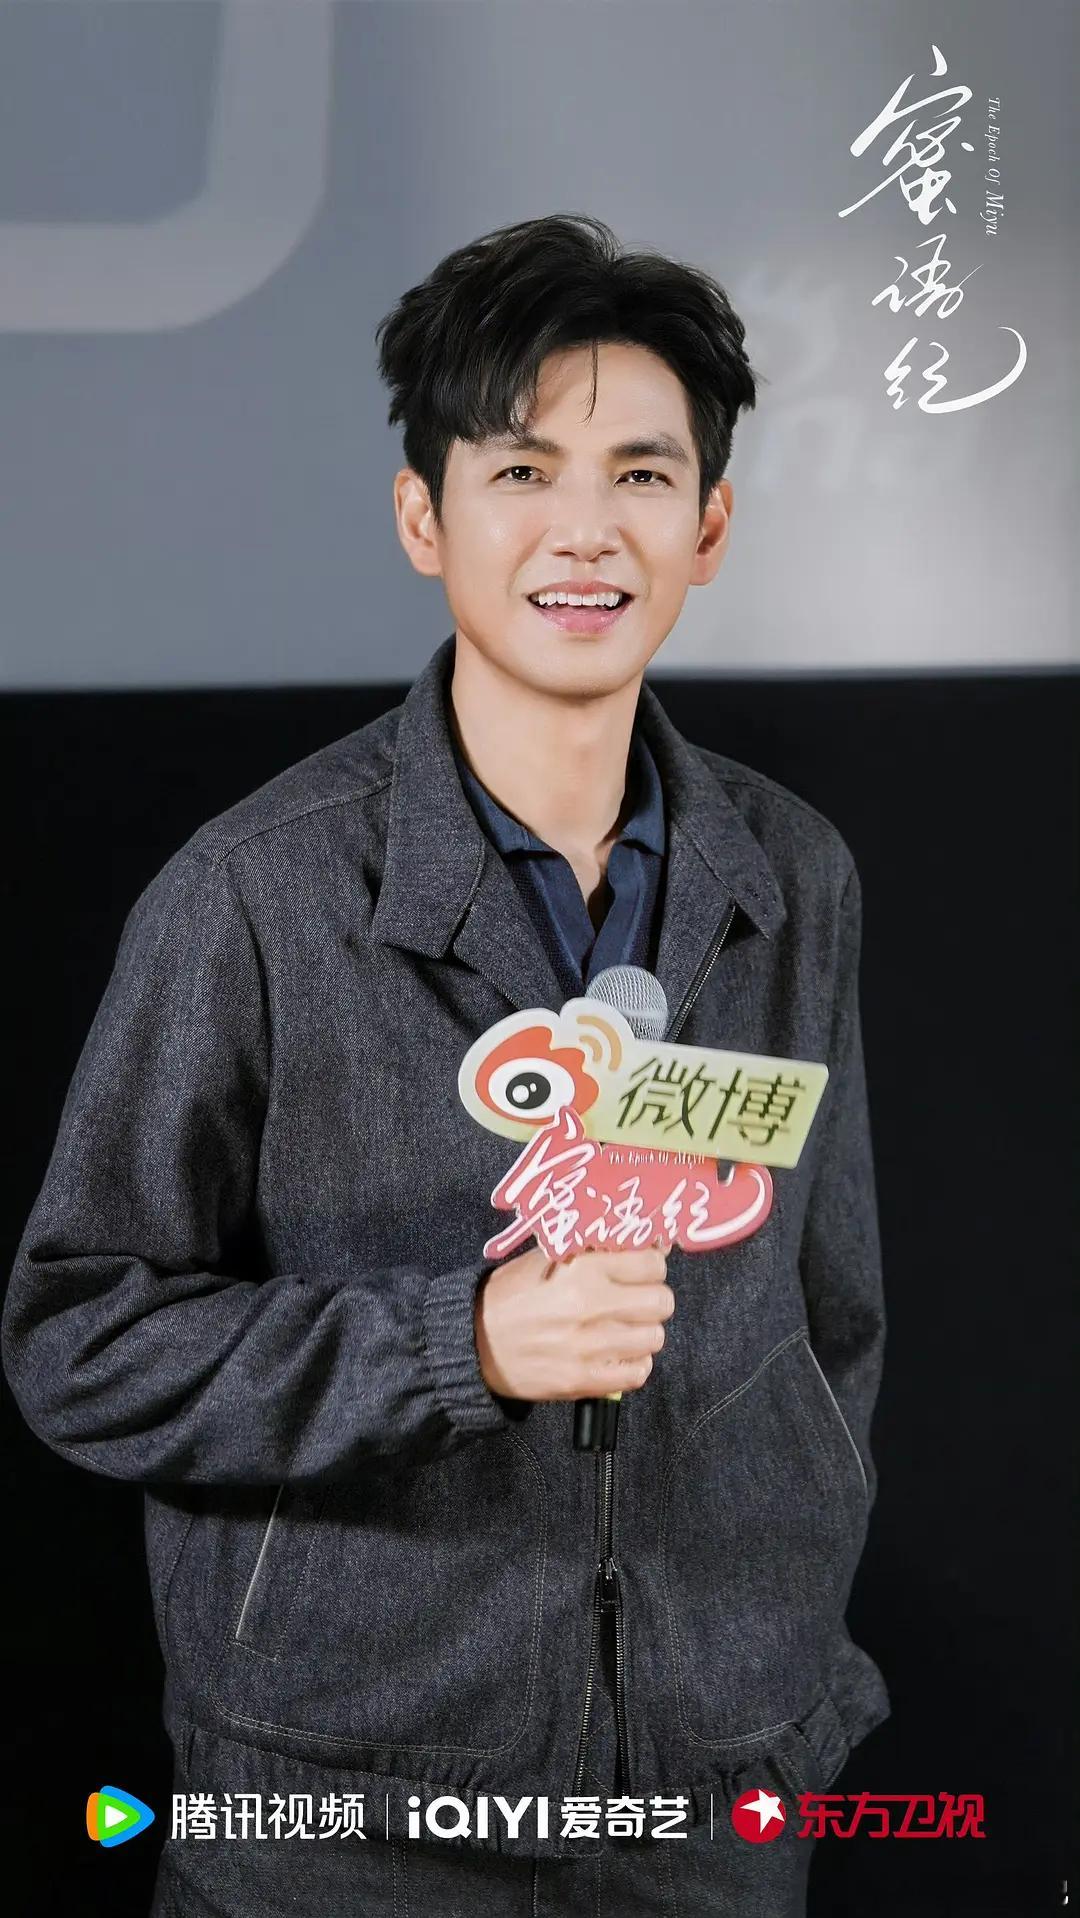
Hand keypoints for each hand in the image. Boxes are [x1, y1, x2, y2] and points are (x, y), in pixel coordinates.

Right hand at [474, 1245, 673, 1402]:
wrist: (472, 1343)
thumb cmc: (510, 1295)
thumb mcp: (546, 1258)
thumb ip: (594, 1250)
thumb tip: (645, 1242)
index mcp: (582, 1270)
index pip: (652, 1264)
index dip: (651, 1265)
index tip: (641, 1269)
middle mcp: (591, 1307)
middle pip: (662, 1303)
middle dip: (653, 1298)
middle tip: (634, 1299)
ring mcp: (589, 1348)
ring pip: (655, 1338)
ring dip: (643, 1332)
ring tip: (623, 1328)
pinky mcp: (584, 1381)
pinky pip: (638, 1373)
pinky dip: (634, 1363)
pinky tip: (616, 1354)